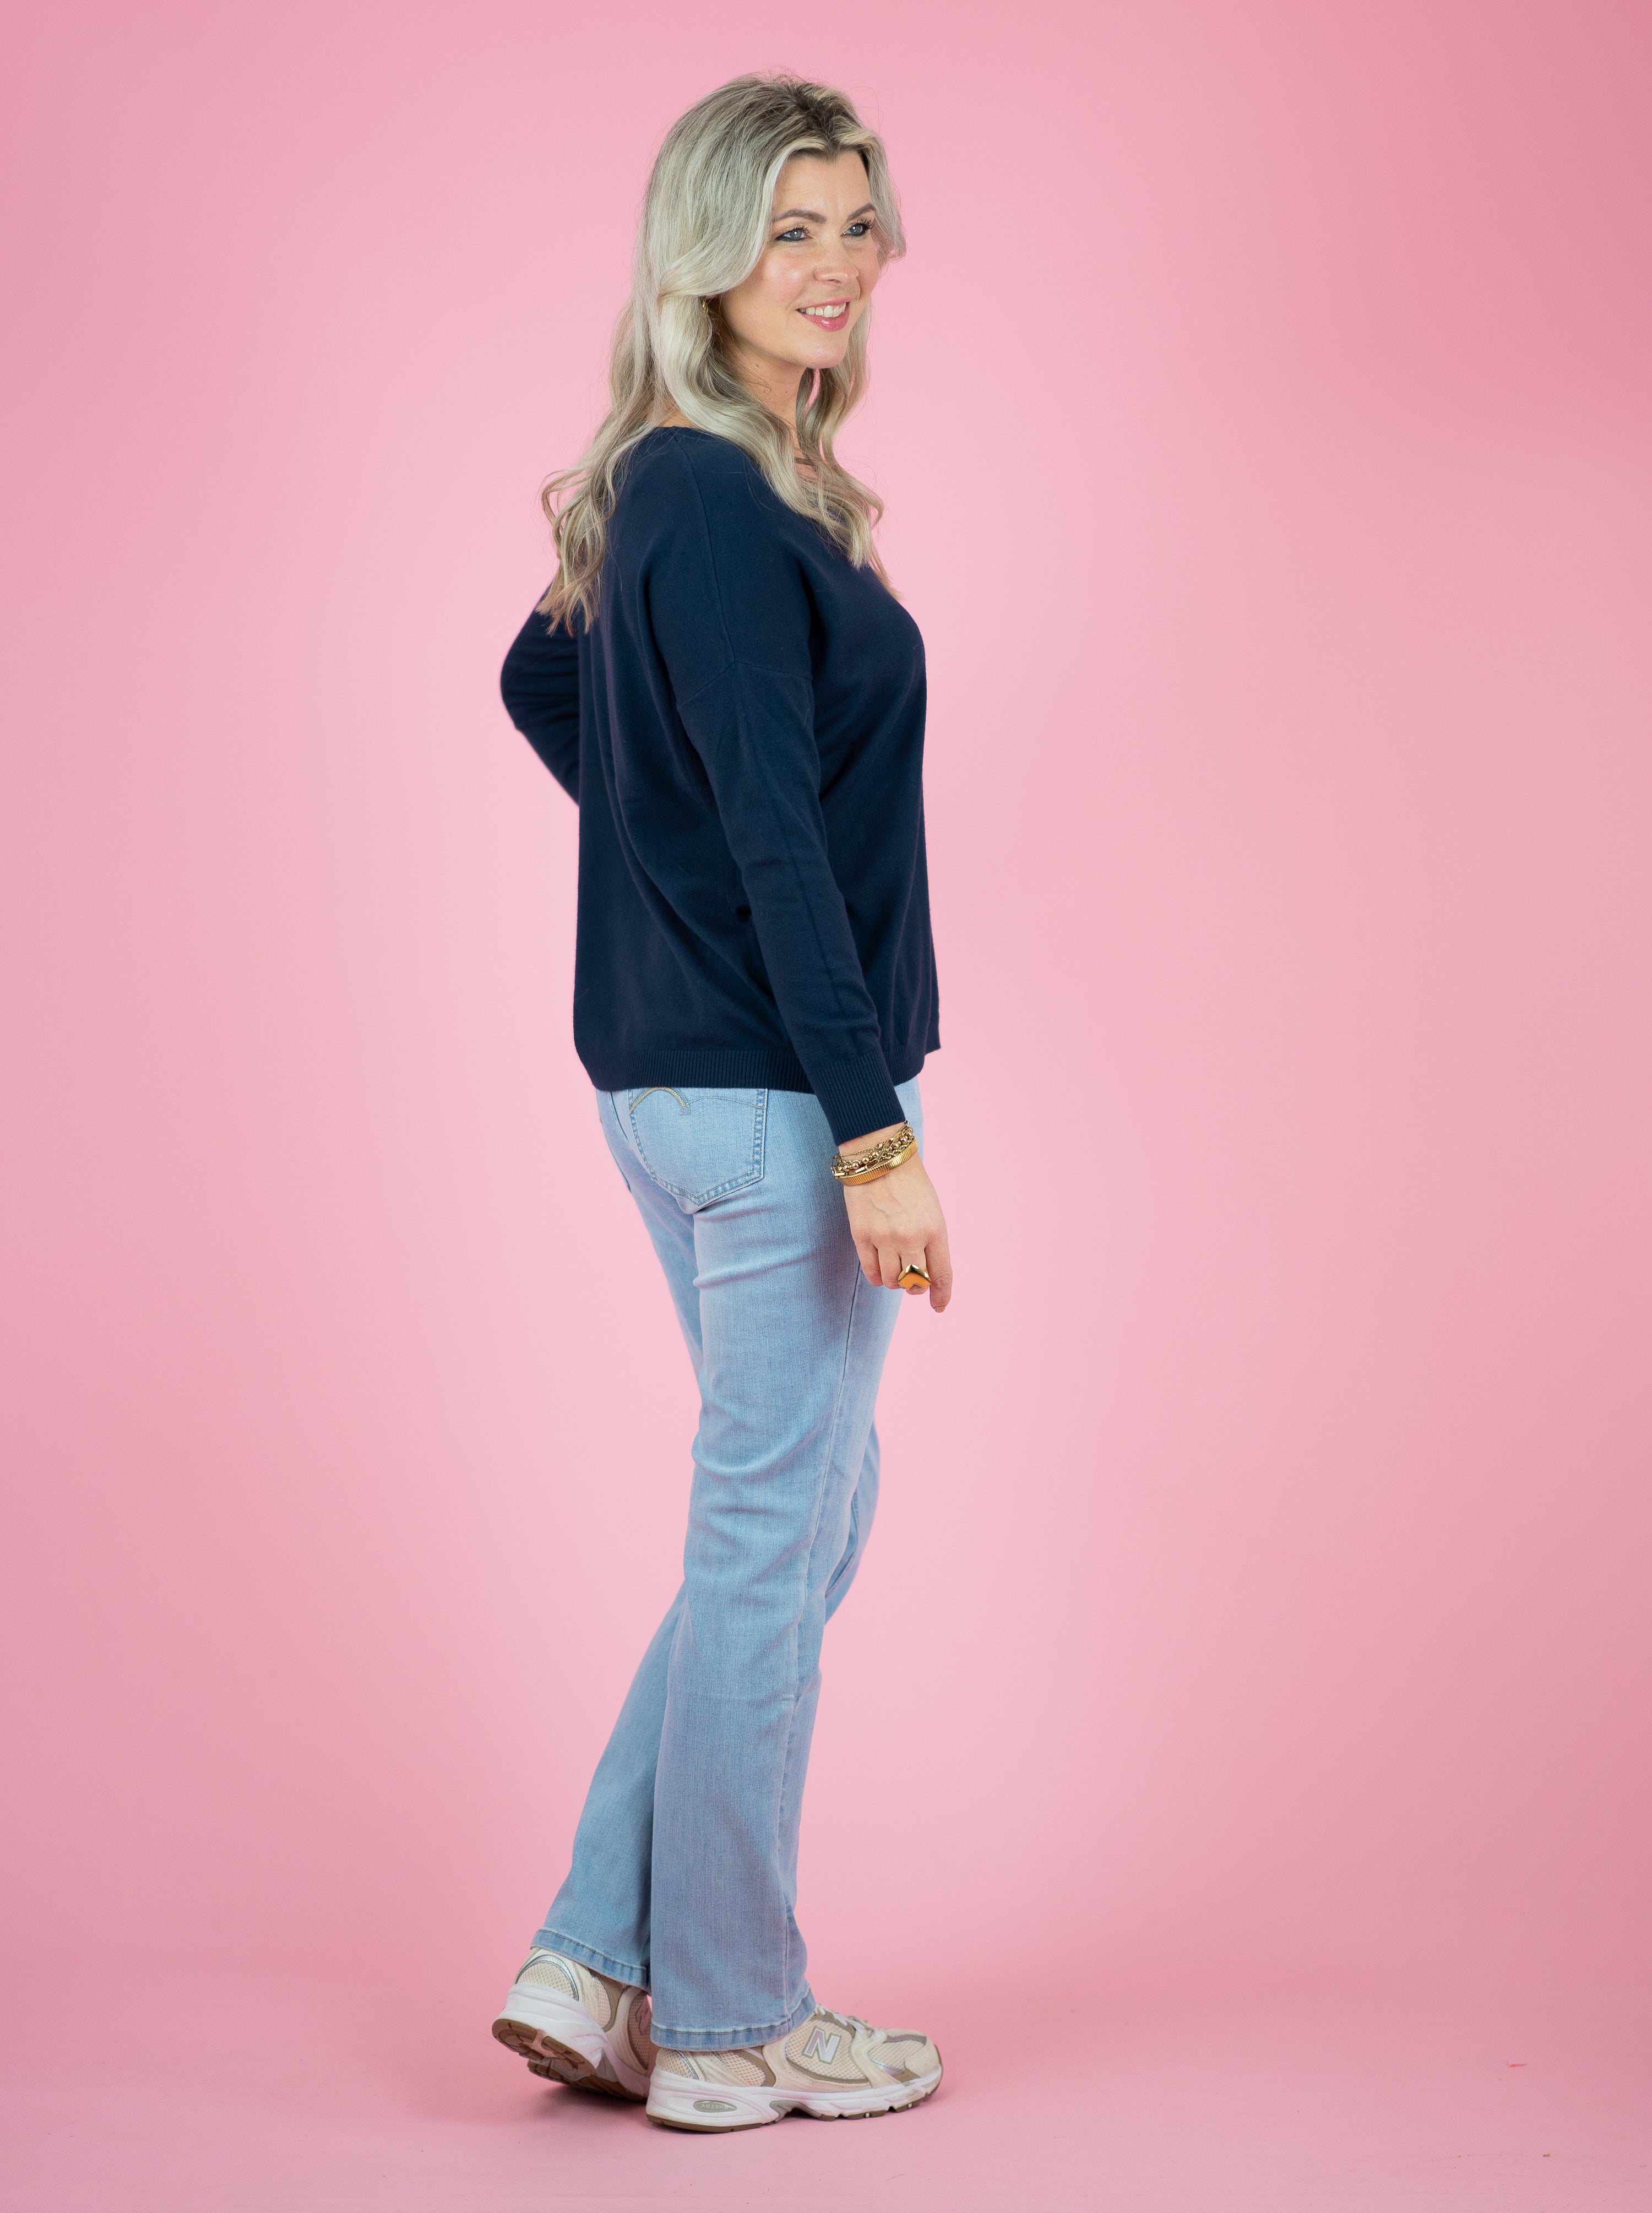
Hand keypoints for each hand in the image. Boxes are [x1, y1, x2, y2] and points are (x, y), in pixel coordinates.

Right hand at [838, 1126, 952, 1311]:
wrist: (880, 1157)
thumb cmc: (911, 1184)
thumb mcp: (932, 1211)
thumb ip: (931, 1241)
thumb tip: (924, 1274)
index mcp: (935, 1230)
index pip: (941, 1274)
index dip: (941, 1295)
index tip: (939, 1306)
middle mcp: (911, 1237)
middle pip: (915, 1282)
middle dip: (915, 1287)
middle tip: (912, 1282)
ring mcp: (885, 1238)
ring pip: (892, 1280)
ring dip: (895, 1281)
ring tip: (894, 1271)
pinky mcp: (862, 1236)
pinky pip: (871, 1271)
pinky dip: (877, 1278)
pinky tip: (879, 1273)